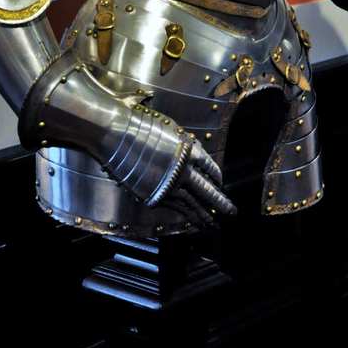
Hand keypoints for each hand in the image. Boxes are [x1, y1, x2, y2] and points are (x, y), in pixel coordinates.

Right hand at [104, 99, 236, 223]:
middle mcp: (182, 170)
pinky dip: (185, 215)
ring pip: (192, 204)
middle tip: (232, 212)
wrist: (115, 133)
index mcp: (189, 150)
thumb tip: (190, 146)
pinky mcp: (153, 196)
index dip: (216, 175)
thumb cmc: (138, 123)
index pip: (209, 167)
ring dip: (204, 215)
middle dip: (220, 203)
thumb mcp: (168, 126)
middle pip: (207, 190)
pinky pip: (175, 207)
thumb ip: (181, 140)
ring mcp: (168, 185)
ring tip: (213, 223)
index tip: (220, 182)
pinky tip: (191, 220)